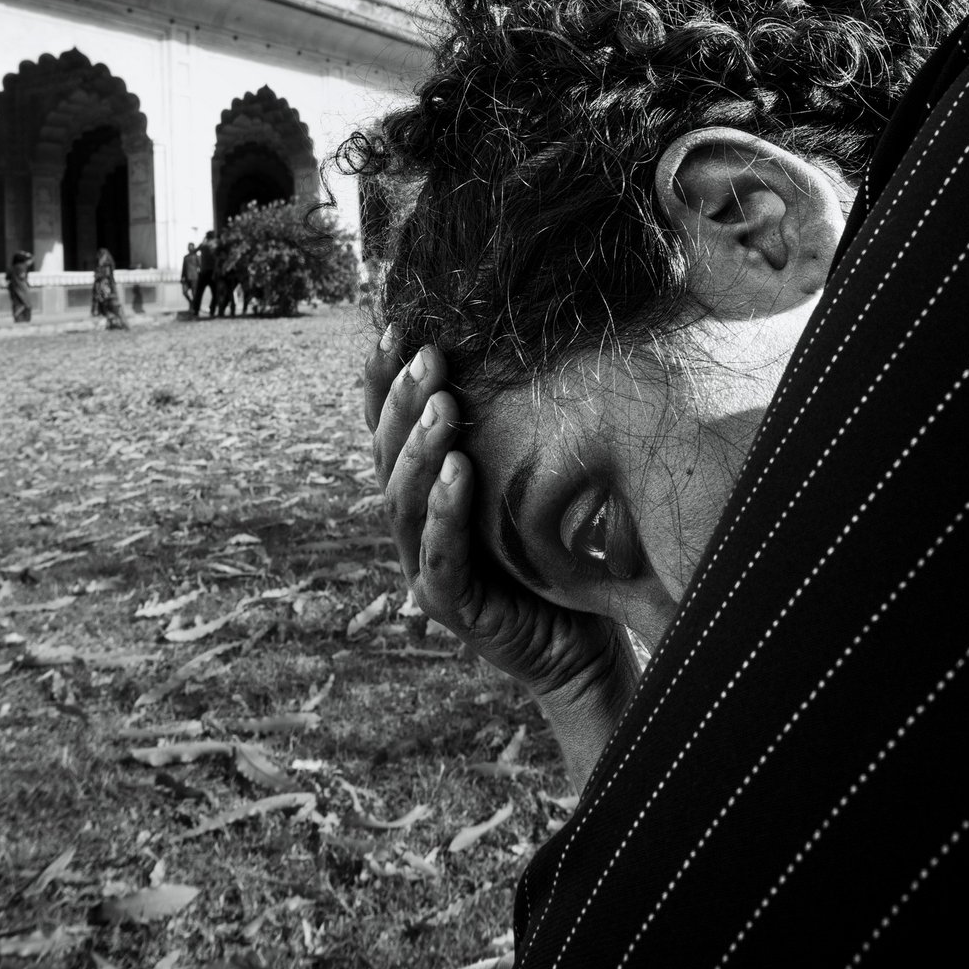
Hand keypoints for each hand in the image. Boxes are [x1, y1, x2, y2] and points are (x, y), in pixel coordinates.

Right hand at [365, 335, 637, 787]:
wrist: (583, 643)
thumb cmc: (558, 552)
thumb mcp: (529, 478)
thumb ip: (508, 431)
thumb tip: (524, 344)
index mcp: (425, 489)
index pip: (390, 427)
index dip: (384, 380)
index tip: (396, 326)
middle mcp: (414, 524)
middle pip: (387, 455)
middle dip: (403, 401)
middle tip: (427, 355)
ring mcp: (425, 566)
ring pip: (403, 500)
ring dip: (420, 448)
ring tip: (441, 403)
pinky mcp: (449, 605)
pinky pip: (438, 554)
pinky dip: (444, 512)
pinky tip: (459, 471)